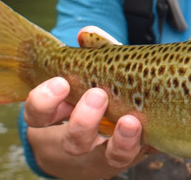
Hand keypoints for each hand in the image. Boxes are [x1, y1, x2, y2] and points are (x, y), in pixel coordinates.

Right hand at [21, 26, 150, 178]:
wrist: (110, 135)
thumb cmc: (100, 91)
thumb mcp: (94, 71)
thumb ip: (94, 51)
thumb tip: (86, 33)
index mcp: (62, 116)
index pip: (39, 115)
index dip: (44, 101)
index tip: (59, 83)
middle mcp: (82, 140)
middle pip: (73, 141)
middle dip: (84, 120)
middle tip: (97, 95)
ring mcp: (109, 152)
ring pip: (109, 156)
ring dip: (120, 139)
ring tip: (130, 121)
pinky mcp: (135, 154)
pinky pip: (138, 156)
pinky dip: (144, 143)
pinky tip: (151, 128)